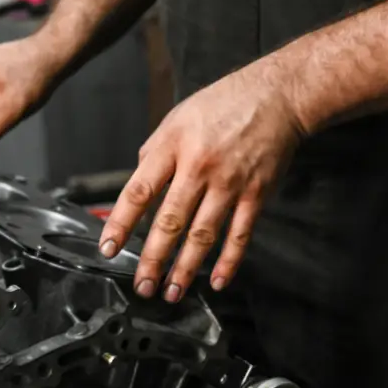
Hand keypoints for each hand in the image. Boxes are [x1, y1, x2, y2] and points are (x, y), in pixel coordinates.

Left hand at [98, 60, 305, 302]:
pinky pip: (239, 234)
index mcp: (173, 146)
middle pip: (170, 221)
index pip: (140, 191)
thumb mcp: (177, 118)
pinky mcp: (256, 193)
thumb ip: (155, 152)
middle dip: (153, 259)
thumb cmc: (224, 105)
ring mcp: (230, 182)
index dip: (121, 223)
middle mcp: (199, 167)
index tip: (108, 247)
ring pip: (203, 234)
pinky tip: (217, 280)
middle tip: (142, 286)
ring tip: (171, 292)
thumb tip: (138, 185)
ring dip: (185, 268)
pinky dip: (229, 261)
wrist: (278, 95)